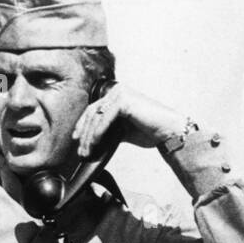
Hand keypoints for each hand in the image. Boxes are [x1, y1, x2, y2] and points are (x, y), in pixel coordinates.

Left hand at [73, 83, 189, 158]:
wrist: (167, 132)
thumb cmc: (149, 131)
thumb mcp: (123, 130)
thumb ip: (109, 130)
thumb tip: (92, 141)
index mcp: (117, 96)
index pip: (94, 109)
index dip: (82, 125)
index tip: (76, 139)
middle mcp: (117, 91)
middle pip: (92, 113)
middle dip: (84, 134)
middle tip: (80, 151)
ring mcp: (120, 94)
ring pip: (97, 117)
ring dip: (89, 137)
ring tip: (87, 151)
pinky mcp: (124, 100)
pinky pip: (105, 119)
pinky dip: (98, 133)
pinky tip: (95, 144)